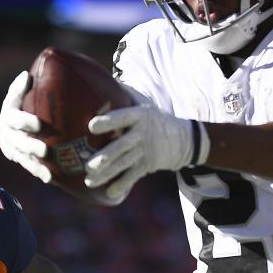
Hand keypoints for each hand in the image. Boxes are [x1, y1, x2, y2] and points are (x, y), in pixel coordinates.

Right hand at [0, 71, 51, 182]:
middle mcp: (7, 133)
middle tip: (45, 151)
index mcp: (9, 114)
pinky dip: (39, 173)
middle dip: (30, 147)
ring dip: (34, 167)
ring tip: (47, 175)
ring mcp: (13, 148)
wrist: (19, 118)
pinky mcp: (20, 158)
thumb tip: (27, 76)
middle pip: (18, 142)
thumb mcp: (21, 91)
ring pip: (22, 159)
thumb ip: (22, 87)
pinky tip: (51, 179)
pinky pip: (30, 167)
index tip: (38, 124)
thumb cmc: (26, 99)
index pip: (15, 118)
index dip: (25, 122)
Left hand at [84, 105, 208, 201]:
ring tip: (90, 181)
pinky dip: (122, 185)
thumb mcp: (144, 102)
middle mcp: (142, 133)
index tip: (91, 126)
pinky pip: (133, 176)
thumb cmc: (154, 118)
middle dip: (105, 157)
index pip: (123, 117)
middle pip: (122, 146)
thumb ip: (125, 93)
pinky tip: (110, 193)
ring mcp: (145, 151)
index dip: (108, 121)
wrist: (183, 139)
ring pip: (124, 164)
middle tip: (89, 165)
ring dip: (107, 174)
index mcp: (139, 115)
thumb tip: (100, 79)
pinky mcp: (148, 165)